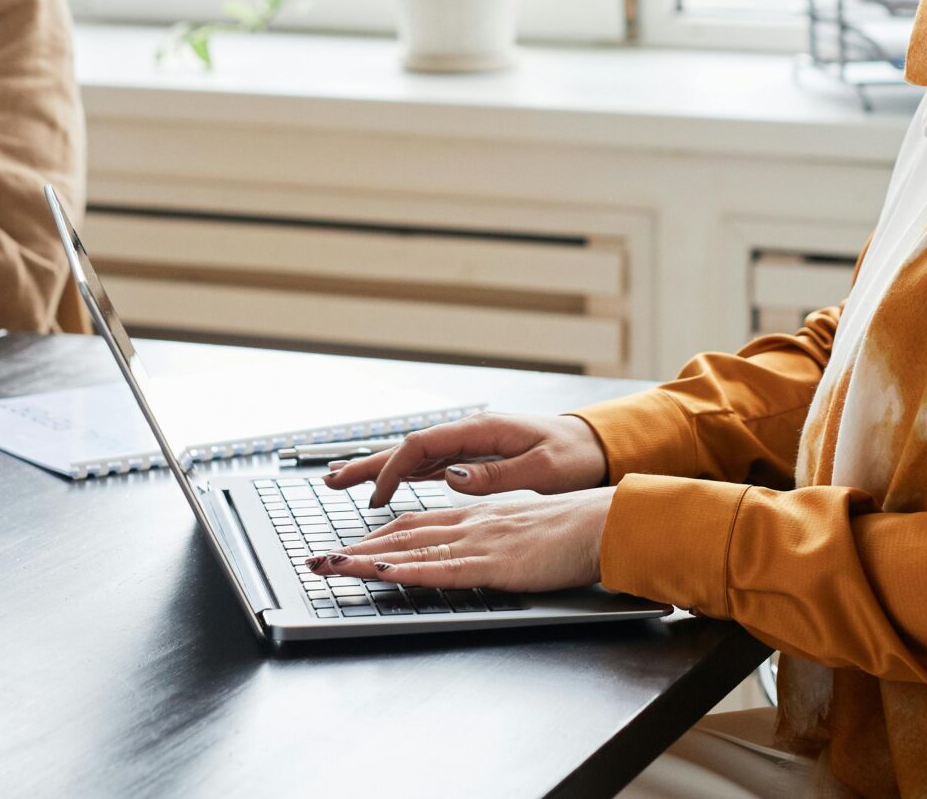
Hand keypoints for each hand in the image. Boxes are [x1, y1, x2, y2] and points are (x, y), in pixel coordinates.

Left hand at [308, 486, 613, 594]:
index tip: (346, 547)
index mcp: (476, 516)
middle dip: (355, 547)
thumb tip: (472, 550)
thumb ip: (492, 536)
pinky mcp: (494, 564)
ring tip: (330, 566)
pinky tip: (384, 571)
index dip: (376, 537)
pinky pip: (443, 569)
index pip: (414, 525)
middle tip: (318, 558)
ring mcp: (479, 542)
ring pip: (411, 549)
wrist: (603, 524)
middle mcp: (469, 524)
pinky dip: (409, 570)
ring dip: (365, 559)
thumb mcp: (522, 528)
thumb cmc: (571, 531)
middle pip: (401, 534)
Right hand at [326, 412, 608, 507]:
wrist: (596, 446)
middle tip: (331, 481)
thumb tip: (451, 476)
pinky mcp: (476, 459)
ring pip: (414, 457)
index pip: (422, 447)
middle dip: (368, 464)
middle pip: (408, 448)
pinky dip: (403, 475)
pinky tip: (385, 486)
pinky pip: (430, 466)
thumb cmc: (574, 456)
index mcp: (482, 431)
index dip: (392, 470)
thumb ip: (496, 475)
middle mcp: (470, 434)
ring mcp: (471, 445)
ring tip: (341, 481)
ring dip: (379, 469)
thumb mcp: (542, 470)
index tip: (374, 496)